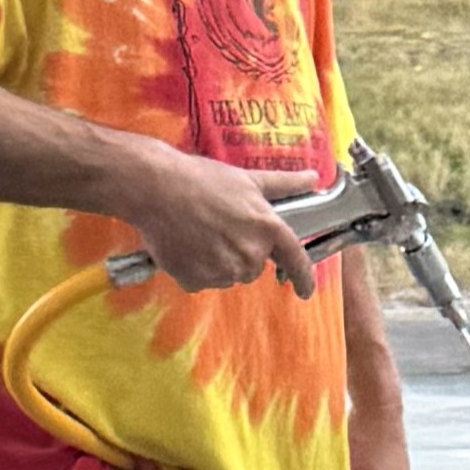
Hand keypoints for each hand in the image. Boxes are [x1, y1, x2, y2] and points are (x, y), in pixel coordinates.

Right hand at [121, 145, 324, 297]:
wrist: (155, 188)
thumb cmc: (200, 179)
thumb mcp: (247, 179)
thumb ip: (284, 184)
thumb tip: (313, 178)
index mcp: (267, 228)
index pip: (296, 261)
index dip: (304, 279)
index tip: (305, 291)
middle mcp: (249, 254)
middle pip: (254, 266)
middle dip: (241, 251)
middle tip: (220, 227)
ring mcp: (222, 271)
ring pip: (228, 275)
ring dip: (218, 260)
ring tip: (200, 232)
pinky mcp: (196, 281)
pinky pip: (202, 281)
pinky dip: (195, 268)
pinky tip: (186, 244)